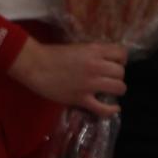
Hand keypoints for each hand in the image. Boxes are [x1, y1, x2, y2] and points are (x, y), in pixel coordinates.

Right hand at [9, 39, 128, 116]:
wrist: (36, 65)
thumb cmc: (53, 54)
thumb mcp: (78, 47)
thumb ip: (94, 53)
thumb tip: (107, 61)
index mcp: (95, 50)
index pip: (122, 54)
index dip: (120, 59)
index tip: (115, 63)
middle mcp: (96, 66)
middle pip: (121, 73)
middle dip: (117, 76)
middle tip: (109, 78)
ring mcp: (90, 84)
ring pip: (118, 88)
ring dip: (116, 90)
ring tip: (110, 91)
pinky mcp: (82, 99)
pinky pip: (104, 108)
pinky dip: (111, 110)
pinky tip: (114, 108)